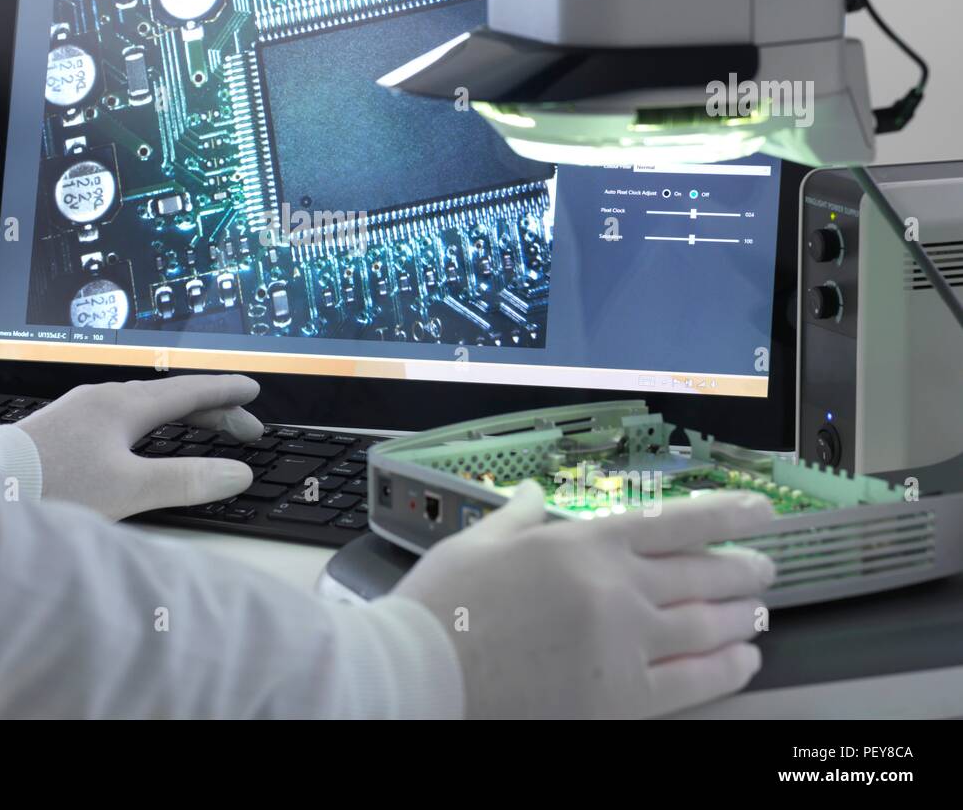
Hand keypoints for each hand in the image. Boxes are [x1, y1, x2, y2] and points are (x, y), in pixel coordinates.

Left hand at [18, 374, 260, 520]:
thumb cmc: (52, 487)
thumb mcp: (128, 489)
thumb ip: (186, 481)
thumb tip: (237, 472)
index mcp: (123, 404)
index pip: (189, 392)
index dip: (224, 393)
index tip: (252, 390)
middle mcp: (102, 398)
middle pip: (170, 397)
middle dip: (211, 410)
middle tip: (245, 429)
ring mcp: (80, 410)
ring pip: (145, 405)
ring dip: (181, 416)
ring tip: (204, 430)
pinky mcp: (63, 428)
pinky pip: (123, 415)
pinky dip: (152, 423)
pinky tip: (144, 439)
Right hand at [393, 483, 776, 718]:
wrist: (425, 672)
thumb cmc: (444, 605)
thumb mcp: (480, 542)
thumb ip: (519, 516)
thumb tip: (536, 493)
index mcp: (583, 543)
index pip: (674, 523)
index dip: (726, 514)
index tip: (760, 512)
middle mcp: (616, 587)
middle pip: (701, 574)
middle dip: (742, 568)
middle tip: (766, 567)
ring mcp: (626, 643)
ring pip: (706, 625)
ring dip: (741, 616)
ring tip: (761, 612)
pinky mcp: (623, 697)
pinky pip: (693, 682)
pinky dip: (728, 670)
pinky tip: (745, 661)